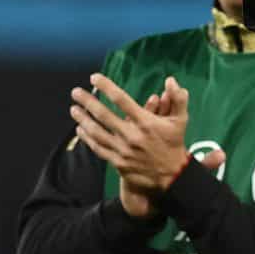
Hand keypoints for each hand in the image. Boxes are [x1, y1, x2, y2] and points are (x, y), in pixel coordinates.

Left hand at [71, 73, 213, 199]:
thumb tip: (171, 80)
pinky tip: (80, 129)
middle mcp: (132, 135)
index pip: (122, 100)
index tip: (95, 78)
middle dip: (88, 102)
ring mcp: (123, 150)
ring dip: (83, 119)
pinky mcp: (118, 161)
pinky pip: (98, 148)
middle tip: (76, 92)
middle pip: (104, 115)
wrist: (171, 175)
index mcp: (146, 122)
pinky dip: (87, 138)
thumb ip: (178, 98)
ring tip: (73, 109)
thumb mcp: (181, 120)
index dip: (106, 87)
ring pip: (97, 132)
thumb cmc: (173, 143)